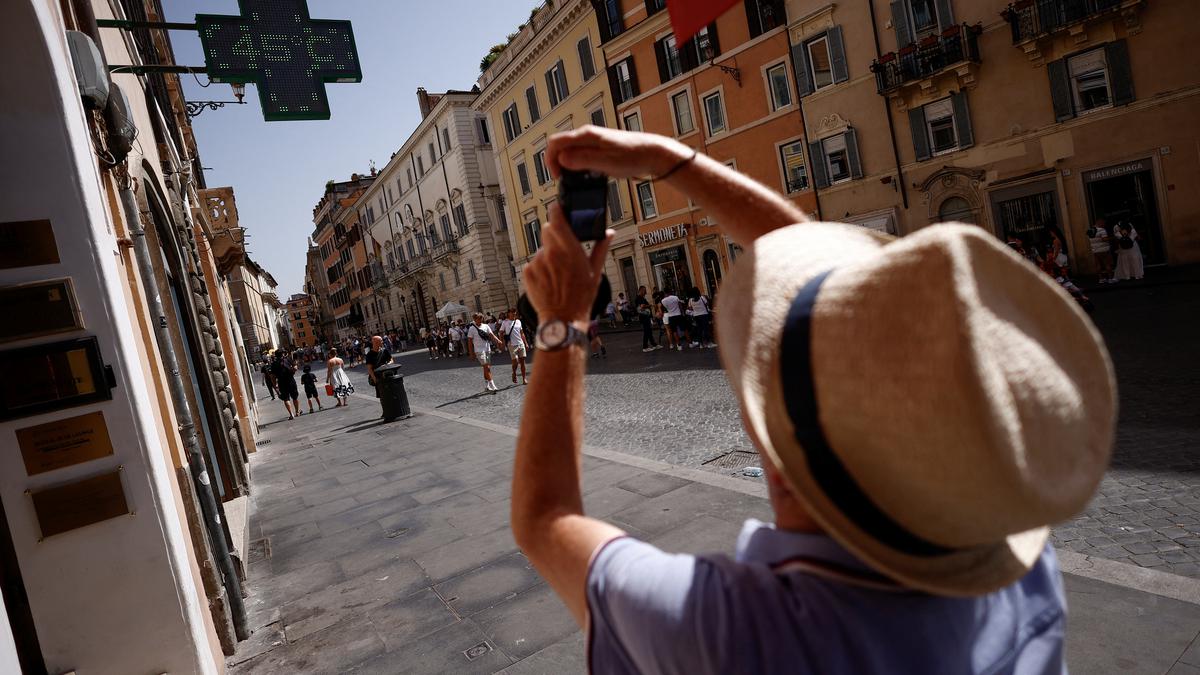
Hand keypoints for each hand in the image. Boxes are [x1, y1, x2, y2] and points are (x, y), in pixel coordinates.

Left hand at [523, 203, 612, 322]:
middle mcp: (552, 253)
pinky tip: (549, 281)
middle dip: (554, 235)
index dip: (556, 211)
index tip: (557, 208)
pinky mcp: (528, 272)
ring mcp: (537, 262)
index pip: (556, 218)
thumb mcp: (595, 272)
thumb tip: (609, 233)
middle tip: (562, 249)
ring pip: (541, 249)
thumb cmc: (581, 297)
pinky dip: (539, 268)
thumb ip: (601, 248)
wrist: (563, 319)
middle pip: (547, 230)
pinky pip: (532, 263)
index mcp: (570, 250)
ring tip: (557, 273)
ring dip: (547, 255)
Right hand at [546, 125, 691, 179]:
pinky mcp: (598, 150)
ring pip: (570, 153)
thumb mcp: (606, 162)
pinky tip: (588, 177)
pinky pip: (581, 157)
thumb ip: (582, 160)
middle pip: (560, 147)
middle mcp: (587, 136)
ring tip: (578, 181)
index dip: (550, 161)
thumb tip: (561, 159)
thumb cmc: (634, 156)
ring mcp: (592, 142)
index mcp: (586, 135)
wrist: (652, 154)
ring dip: (569, 167)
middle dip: (558, 164)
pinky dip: (579, 167)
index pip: (555, 143)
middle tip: (566, 181)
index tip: (558, 176)